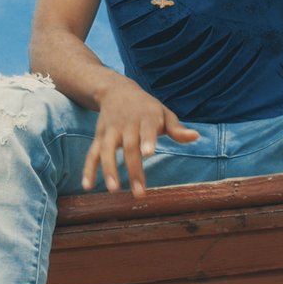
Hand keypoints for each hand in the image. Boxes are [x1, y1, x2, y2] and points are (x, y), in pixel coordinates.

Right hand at [81, 82, 200, 196]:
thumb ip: (177, 128)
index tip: (148, 153)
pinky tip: (87, 186)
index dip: (147, 140)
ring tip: (113, 190)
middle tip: (139, 192)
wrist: (117, 90)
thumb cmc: (147, 107)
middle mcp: (126, 124)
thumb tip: (195, 136)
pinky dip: (88, 169)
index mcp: (145, 117)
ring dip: (108, 170)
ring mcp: (110, 131)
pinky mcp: (98, 137)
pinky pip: (91, 154)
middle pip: (128, 147)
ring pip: (106, 151)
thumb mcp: (164, 113)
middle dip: (133, 169)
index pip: (146, 129)